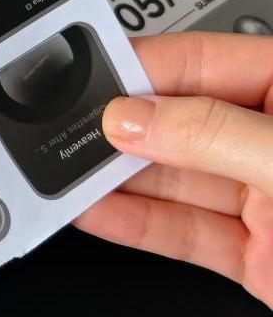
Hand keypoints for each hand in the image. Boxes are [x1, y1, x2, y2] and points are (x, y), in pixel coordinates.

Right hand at [76, 31, 272, 305]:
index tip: (87, 76)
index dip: (141, 67)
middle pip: (181, 123)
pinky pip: (186, 232)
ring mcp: (267, 199)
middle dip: (120, 128)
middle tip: (63, 128)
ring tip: (64, 171)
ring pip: (175, 181)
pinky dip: (138, 225)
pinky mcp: (257, 254)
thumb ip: (212, 134)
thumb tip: (136, 118)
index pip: (205, 62)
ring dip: (116, 179)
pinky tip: (97, 211)